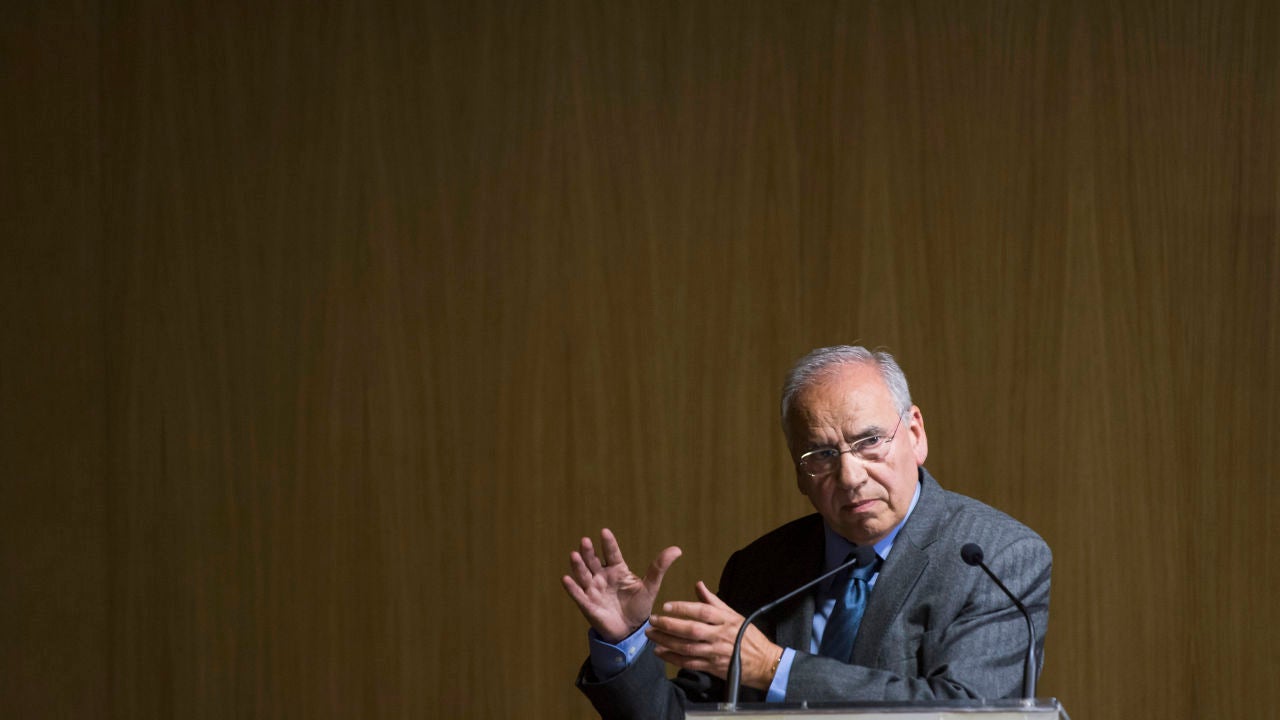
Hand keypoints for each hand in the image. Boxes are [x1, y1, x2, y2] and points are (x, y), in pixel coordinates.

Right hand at [561, 528, 681, 642]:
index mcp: (617, 569)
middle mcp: (602, 576)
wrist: (630, 631)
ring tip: (574, 555)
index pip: (612, 553)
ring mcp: (593, 590)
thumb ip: (659, 568)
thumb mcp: (651, 587)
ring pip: (583, 574)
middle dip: (588, 551)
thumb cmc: (639, 607)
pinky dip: (572, 587)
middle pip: (593, 560)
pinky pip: (578, 595)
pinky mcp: (588, 605)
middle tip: (585, 541)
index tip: (605, 531)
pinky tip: (566, 579)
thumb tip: (677, 549)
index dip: (608, 543)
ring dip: (578, 565)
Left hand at [647, 581, 781, 688]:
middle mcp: (720, 635)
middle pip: (691, 630)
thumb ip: (713, 601)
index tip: (666, 606)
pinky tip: (661, 652)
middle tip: (653, 620)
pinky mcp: (713, 667)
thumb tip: (698, 585)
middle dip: (669, 625)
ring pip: (687, 647)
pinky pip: (690, 662)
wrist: (764, 662)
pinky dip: (673, 658)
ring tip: (652, 635)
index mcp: (725, 620)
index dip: (683, 608)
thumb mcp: (733, 614)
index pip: (702, 611)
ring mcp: (716, 652)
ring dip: (667, 642)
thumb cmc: (748, 636)